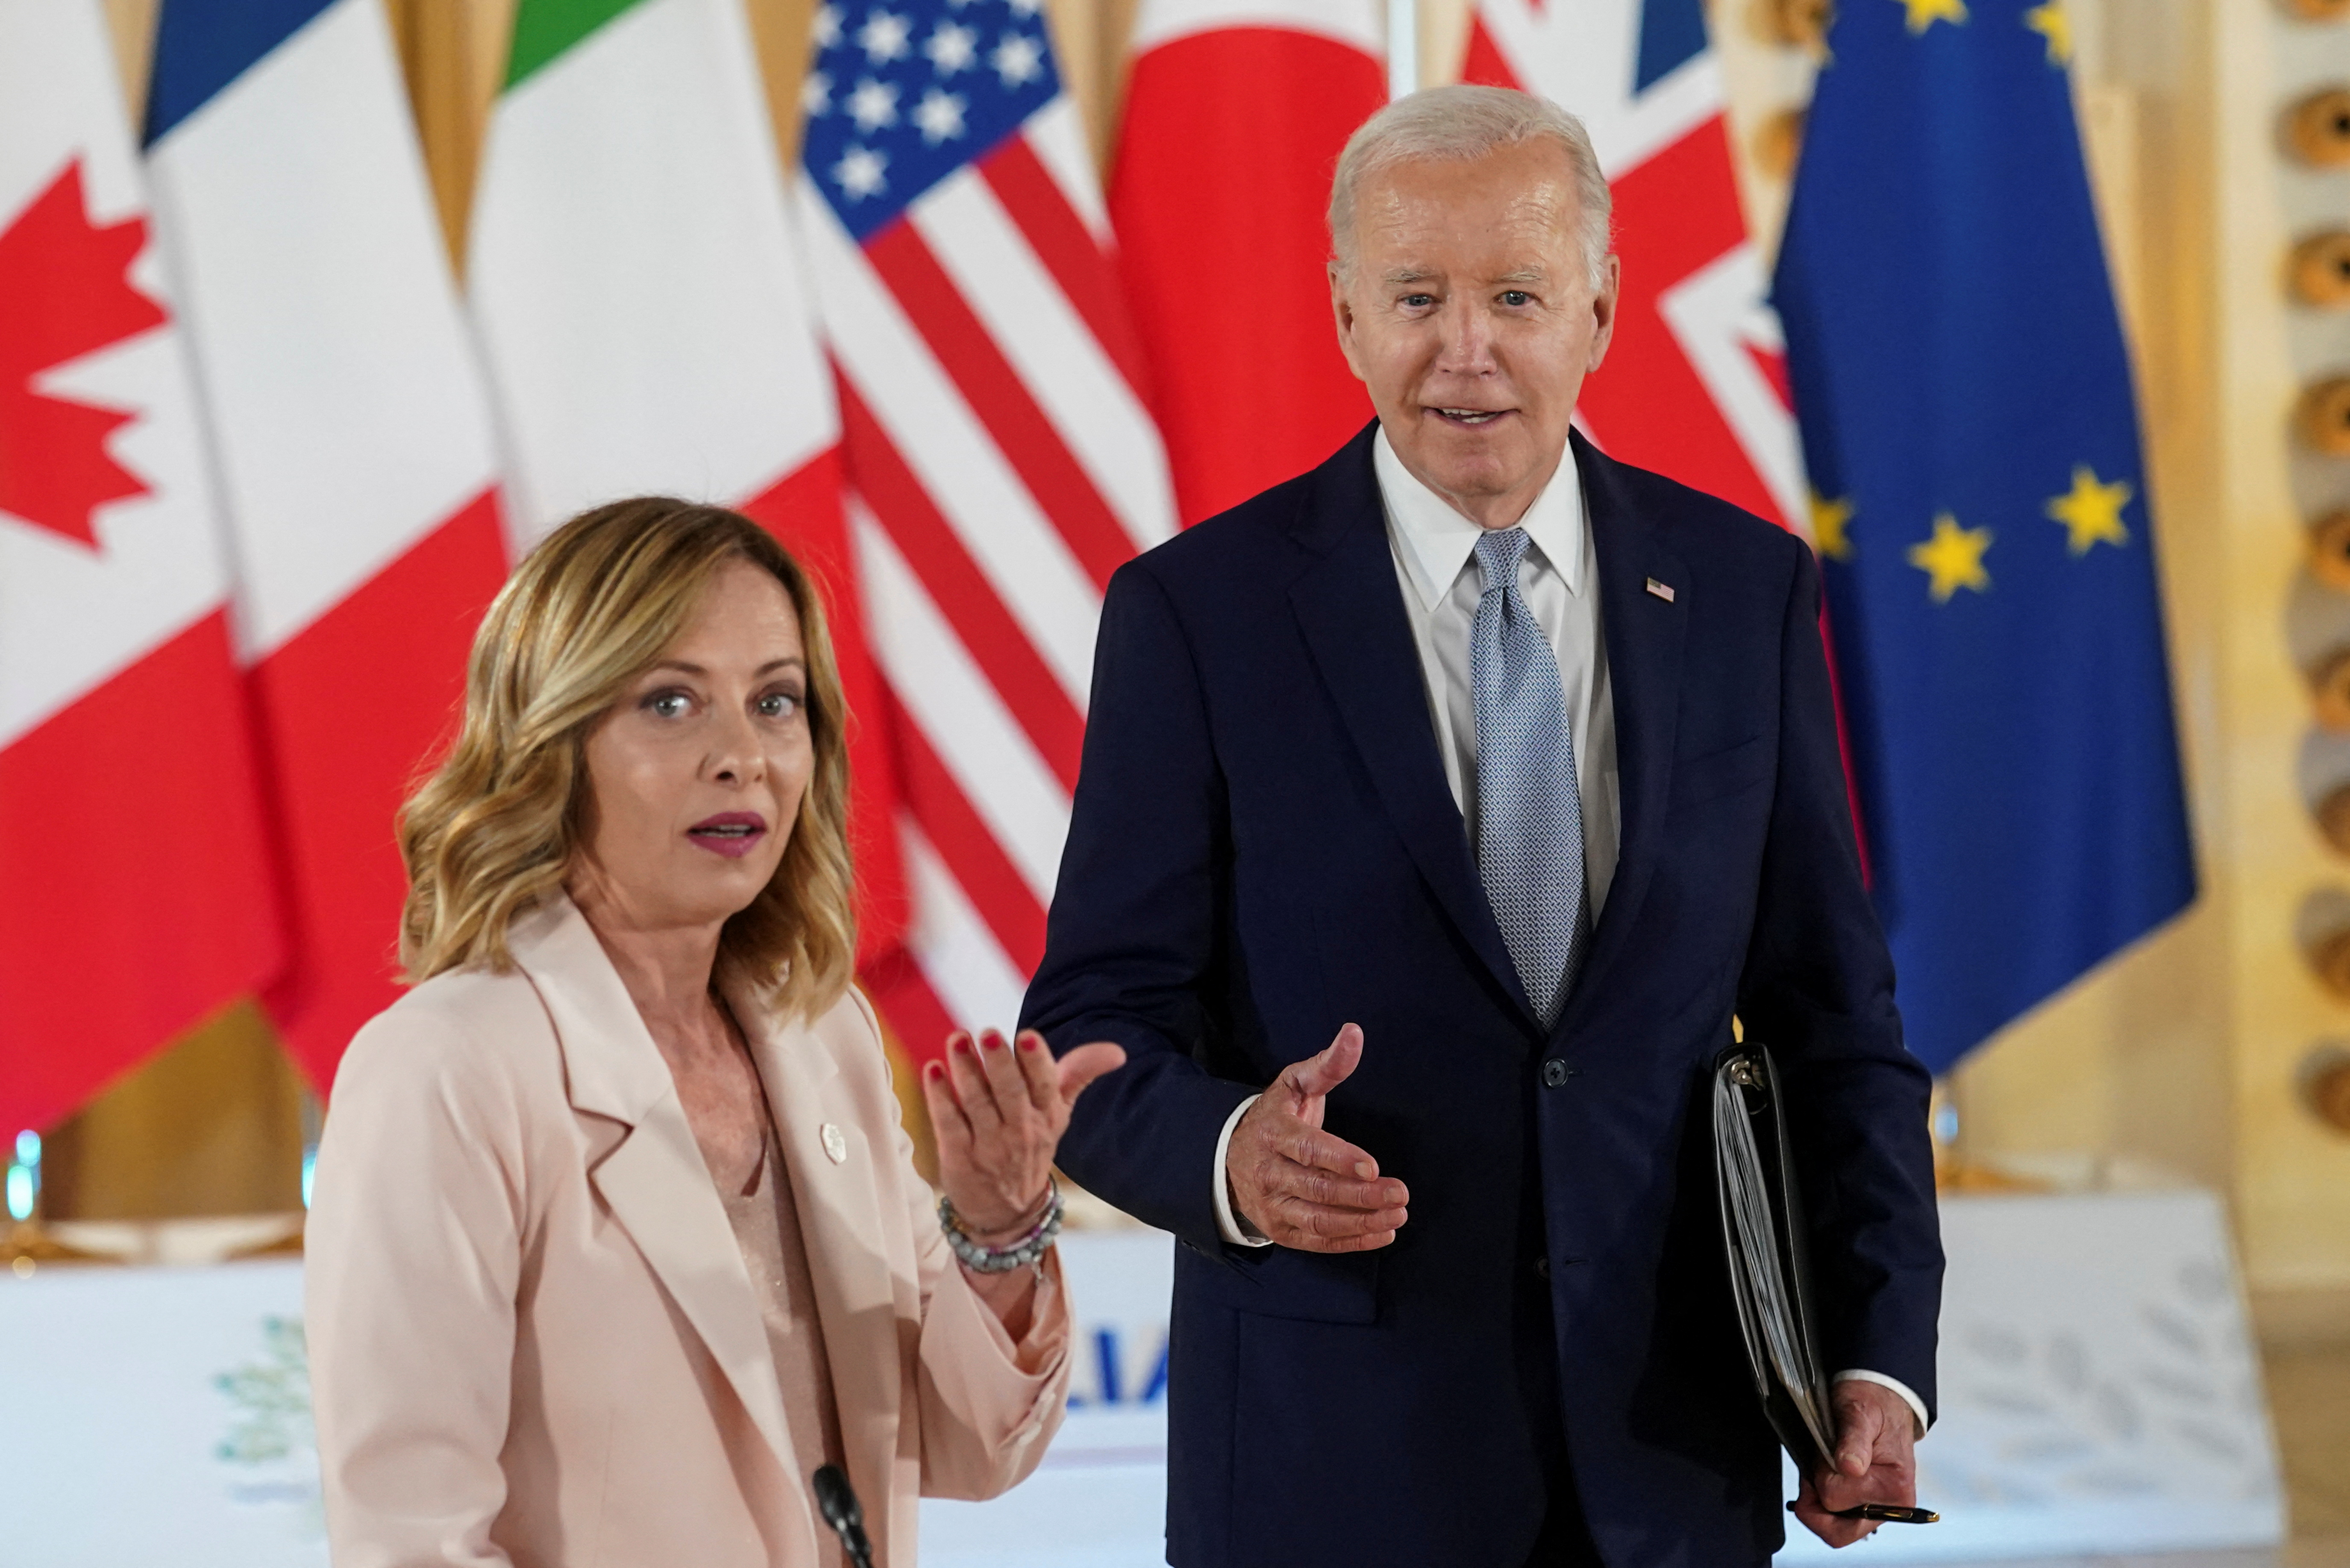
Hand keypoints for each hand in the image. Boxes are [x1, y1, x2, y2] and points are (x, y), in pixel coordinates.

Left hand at [923, 1028, 1124, 1238]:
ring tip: (956, 1039)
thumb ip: (1079, 1074)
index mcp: (1047, 1115)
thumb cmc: (1031, 1143)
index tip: (1027, 1034)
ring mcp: (989, 1146)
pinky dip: (940, 1096)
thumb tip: (1118, 1051)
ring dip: (965, 1069)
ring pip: (977, 1103)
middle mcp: (1021, 1131)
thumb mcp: (1059, 1112)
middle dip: (999, 1062)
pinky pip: (949, 1123)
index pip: (1046, 1084)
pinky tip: (934, 1070)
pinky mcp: (959, 1157)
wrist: (1006, 1211)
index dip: (1036, 1060)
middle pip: (1010, 1092)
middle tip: (988, 1033)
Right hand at [1226, 1023, 1407, 1251]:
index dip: (1339, 1159)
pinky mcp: (1280, 1230)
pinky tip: (1383, 1233)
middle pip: (1317, 1189)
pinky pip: (1317, 1242)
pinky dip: (1351, 1242)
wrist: (1228, 1158)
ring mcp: (1272, 1205)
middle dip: (1360, 1194)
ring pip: (1318, 1221)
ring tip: (1397, 1215)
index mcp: (1273, 1134)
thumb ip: (1327, 1064)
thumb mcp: (1295, 1084)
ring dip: (1360, 1221)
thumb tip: (1355, 1032)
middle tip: (1399, 1193)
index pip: (1307, 1149)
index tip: (1372, 1166)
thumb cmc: (1276, 1117)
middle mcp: (1269, 1173)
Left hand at [1791, 1380, 1920, 1547]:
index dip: (1819, 1476)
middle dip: (1816, 1500)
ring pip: (1833, 1527)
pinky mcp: (1866, 1505)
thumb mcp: (1860, 1412)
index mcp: (1895, 1490)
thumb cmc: (1873, 1403)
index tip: (1825, 1453)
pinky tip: (1828, 1473)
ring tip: (1825, 1466)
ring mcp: (1877, 1509)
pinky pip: (1835, 1518)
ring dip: (1819, 1497)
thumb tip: (1851, 1468)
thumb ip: (1854, 1439)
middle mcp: (1891, 1507)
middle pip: (1837, 1532)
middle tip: (1817, 1467)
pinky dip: (1823, 1497)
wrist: (1882, 1398)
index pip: (1835, 1500)